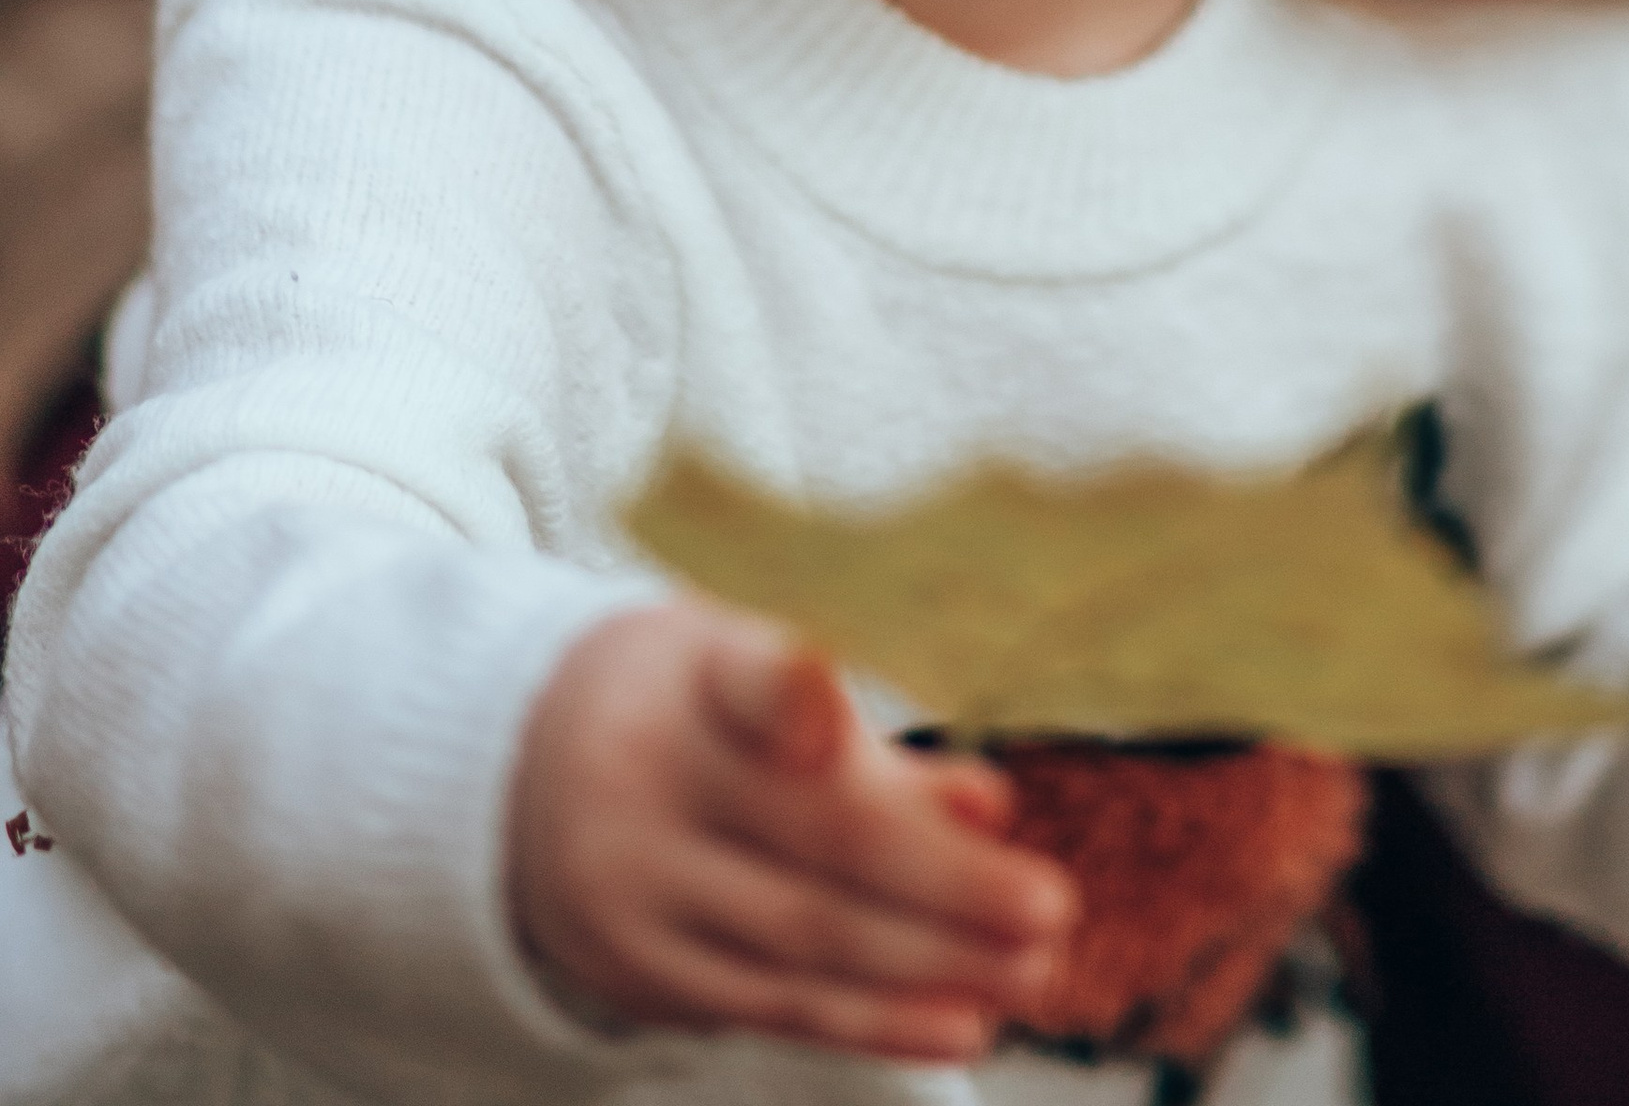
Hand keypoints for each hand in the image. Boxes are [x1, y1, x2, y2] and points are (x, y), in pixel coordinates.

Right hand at [511, 604, 1074, 1057]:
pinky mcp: (637, 974)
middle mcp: (647, 789)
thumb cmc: (684, 705)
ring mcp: (633, 894)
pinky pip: (772, 1005)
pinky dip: (874, 1021)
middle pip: (813, 844)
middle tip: (1050, 910)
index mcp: (683, 683)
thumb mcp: (747, 670)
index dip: (792, 698)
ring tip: (1029, 973)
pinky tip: (958, 1022)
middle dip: (944, 887)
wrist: (514, 774)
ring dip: (930, 968)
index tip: (837, 714)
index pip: (747, 682)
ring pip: (802, 942)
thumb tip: (989, 807)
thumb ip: (870, 740)